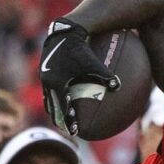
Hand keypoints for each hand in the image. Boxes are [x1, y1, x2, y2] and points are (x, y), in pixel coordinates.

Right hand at [39, 19, 120, 137]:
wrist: (63, 32)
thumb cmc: (80, 48)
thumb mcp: (94, 63)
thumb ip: (106, 76)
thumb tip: (119, 87)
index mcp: (59, 84)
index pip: (63, 108)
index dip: (68, 120)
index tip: (74, 131)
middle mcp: (48, 82)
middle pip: (52, 106)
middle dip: (58, 118)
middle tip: (65, 128)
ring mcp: (44, 76)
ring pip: (48, 97)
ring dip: (54, 107)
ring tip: (60, 115)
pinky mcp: (44, 69)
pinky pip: (48, 87)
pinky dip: (53, 94)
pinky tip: (60, 94)